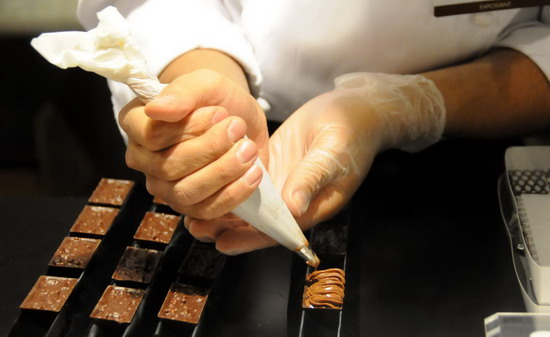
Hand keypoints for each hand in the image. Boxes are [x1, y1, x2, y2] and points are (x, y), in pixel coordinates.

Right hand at [119, 69, 268, 218]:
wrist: (239, 120)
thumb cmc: (215, 99)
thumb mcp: (205, 83)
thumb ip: (182, 92)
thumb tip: (155, 109)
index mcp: (136, 125)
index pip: (151, 135)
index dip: (189, 127)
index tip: (219, 113)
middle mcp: (143, 160)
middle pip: (168, 167)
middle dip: (210, 149)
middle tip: (239, 128)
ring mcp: (165, 187)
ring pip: (186, 193)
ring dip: (223, 172)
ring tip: (249, 150)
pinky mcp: (191, 206)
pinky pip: (207, 211)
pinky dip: (234, 194)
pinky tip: (253, 174)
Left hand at [185, 72, 445, 254]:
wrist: (353, 109)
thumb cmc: (350, 134)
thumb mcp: (332, 155)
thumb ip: (311, 180)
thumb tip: (293, 208)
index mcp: (311, 206)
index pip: (278, 230)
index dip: (251, 238)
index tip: (223, 242)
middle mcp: (292, 200)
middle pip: (257, 221)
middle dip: (228, 225)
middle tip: (196, 226)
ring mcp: (281, 183)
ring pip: (248, 202)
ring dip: (222, 205)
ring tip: (190, 210)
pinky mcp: (271, 164)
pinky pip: (246, 178)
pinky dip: (227, 181)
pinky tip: (205, 179)